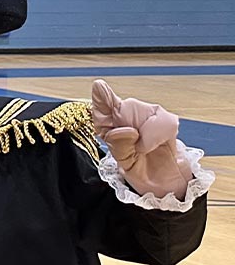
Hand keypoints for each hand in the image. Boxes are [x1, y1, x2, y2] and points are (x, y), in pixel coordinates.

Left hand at [91, 79, 191, 196]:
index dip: (101, 96)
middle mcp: (124, 115)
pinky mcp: (164, 118)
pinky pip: (165, 121)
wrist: (162, 178)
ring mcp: (144, 114)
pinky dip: (161, 137)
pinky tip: (156, 145)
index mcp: (108, 125)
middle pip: (125, 107)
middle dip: (130, 124)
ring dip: (148, 137)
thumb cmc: (138, 168)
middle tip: (135, 147)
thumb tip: (127, 131)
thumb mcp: (125, 162)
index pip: (101, 107)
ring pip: (147, 113)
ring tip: (145, 149)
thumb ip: (121, 146)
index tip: (99, 86)